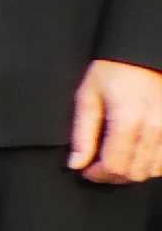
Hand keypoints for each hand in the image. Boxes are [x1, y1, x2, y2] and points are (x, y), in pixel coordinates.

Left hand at [68, 57, 161, 183]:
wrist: (144, 55)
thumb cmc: (113, 72)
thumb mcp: (87, 97)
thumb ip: (82, 133)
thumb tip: (76, 163)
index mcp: (128, 120)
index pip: (115, 166)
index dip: (97, 174)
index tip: (86, 170)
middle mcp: (155, 128)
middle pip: (135, 172)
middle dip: (112, 176)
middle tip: (98, 167)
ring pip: (153, 170)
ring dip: (133, 171)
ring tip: (117, 160)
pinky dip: (152, 164)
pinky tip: (137, 155)